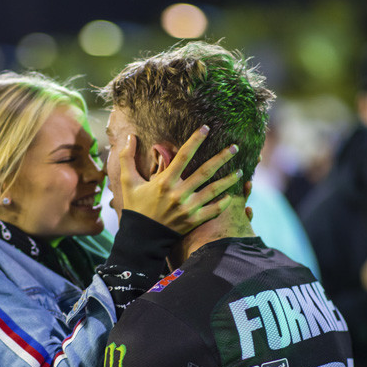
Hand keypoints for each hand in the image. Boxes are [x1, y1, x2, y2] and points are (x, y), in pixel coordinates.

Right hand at [119, 126, 241, 234]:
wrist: (141, 237)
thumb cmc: (136, 207)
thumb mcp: (128, 182)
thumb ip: (127, 158)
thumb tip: (130, 136)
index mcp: (164, 182)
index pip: (183, 156)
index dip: (195, 140)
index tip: (207, 128)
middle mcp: (178, 194)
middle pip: (205, 171)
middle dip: (221, 158)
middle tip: (235, 147)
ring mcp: (188, 208)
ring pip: (213, 191)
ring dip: (228, 180)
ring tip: (240, 171)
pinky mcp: (193, 221)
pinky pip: (213, 211)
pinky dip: (223, 203)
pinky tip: (231, 196)